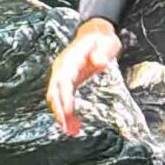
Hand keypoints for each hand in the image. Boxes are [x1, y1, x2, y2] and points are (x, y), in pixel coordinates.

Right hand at [45, 18, 121, 136]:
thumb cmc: (102, 39)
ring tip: (72, 131)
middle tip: (69, 130)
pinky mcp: (66, 80)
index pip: (64, 81)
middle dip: (61, 112)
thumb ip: (104, 53)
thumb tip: (99, 62)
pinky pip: (62, 97)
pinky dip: (65, 110)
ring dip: (62, 114)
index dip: (65, 98)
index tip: (69, 112)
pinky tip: (72, 123)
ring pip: (56, 97)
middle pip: (56, 92)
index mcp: (71, 59)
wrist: (95, 33)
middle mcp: (62, 67)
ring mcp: (62, 73)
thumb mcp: (108, 43)